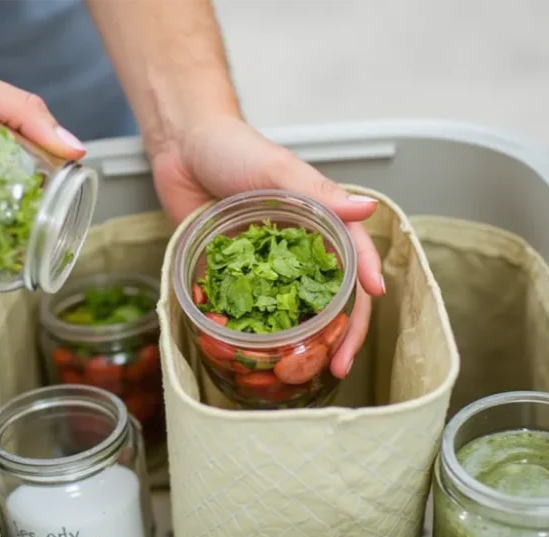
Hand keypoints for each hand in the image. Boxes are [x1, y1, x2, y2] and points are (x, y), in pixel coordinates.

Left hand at [151, 115, 385, 378]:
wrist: (182, 147)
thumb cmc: (234, 149)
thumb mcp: (277, 168)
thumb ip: (319, 193)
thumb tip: (366, 210)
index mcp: (321, 222)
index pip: (354, 261)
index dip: (364, 292)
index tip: (364, 323)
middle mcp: (300, 248)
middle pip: (330, 296)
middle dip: (338, 334)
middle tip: (336, 367)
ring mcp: (267, 265)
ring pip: (293, 310)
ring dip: (301, 343)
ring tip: (301, 376)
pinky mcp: (235, 273)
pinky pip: (249, 307)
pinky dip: (254, 331)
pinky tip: (254, 357)